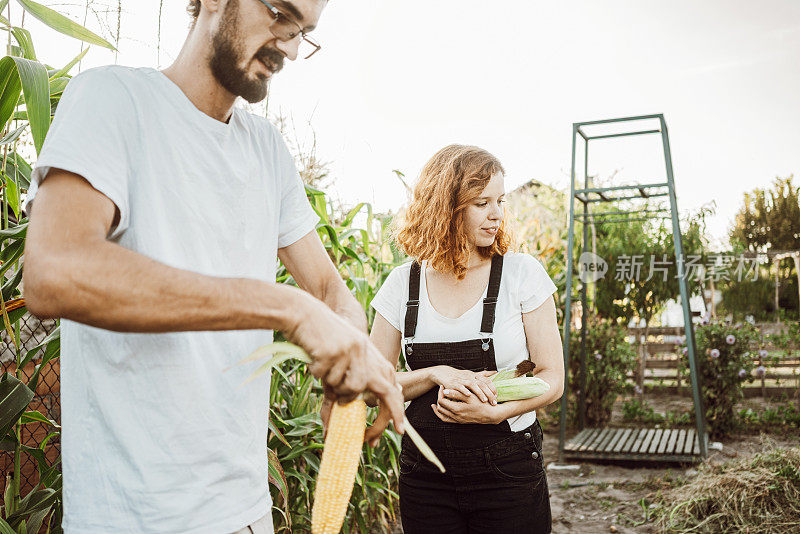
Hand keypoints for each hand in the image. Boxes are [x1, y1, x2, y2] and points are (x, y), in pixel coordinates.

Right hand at [285, 295, 404, 436]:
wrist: (305, 314)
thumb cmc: (320, 342)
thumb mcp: (337, 367)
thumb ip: (342, 392)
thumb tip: (335, 426)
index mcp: (373, 357)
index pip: (393, 388)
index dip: (397, 411)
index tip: (398, 431)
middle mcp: (368, 354)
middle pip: (381, 393)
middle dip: (378, 421)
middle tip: (369, 441)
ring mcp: (354, 353)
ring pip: (349, 390)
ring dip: (334, 388)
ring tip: (325, 370)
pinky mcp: (337, 351)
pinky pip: (326, 378)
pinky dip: (317, 372)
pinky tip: (315, 356)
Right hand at [430, 366, 497, 404]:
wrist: (445, 374)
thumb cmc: (460, 376)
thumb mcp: (472, 374)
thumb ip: (484, 374)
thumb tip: (495, 372)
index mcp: (475, 376)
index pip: (487, 381)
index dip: (492, 388)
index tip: (497, 396)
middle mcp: (470, 377)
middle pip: (482, 384)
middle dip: (488, 393)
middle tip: (493, 402)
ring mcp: (462, 380)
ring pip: (473, 385)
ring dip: (479, 393)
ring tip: (484, 400)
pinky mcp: (454, 383)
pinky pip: (460, 387)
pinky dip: (464, 391)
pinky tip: (469, 396)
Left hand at [431, 385, 503, 424]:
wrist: (492, 415)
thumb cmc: (482, 404)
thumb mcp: (470, 396)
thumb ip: (456, 394)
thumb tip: (445, 391)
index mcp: (457, 409)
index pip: (441, 401)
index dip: (440, 393)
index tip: (443, 386)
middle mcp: (456, 416)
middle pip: (440, 408)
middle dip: (439, 398)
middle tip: (441, 391)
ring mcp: (458, 420)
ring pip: (442, 416)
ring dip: (439, 408)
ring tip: (436, 402)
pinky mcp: (461, 422)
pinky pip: (447, 420)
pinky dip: (443, 415)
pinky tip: (443, 410)